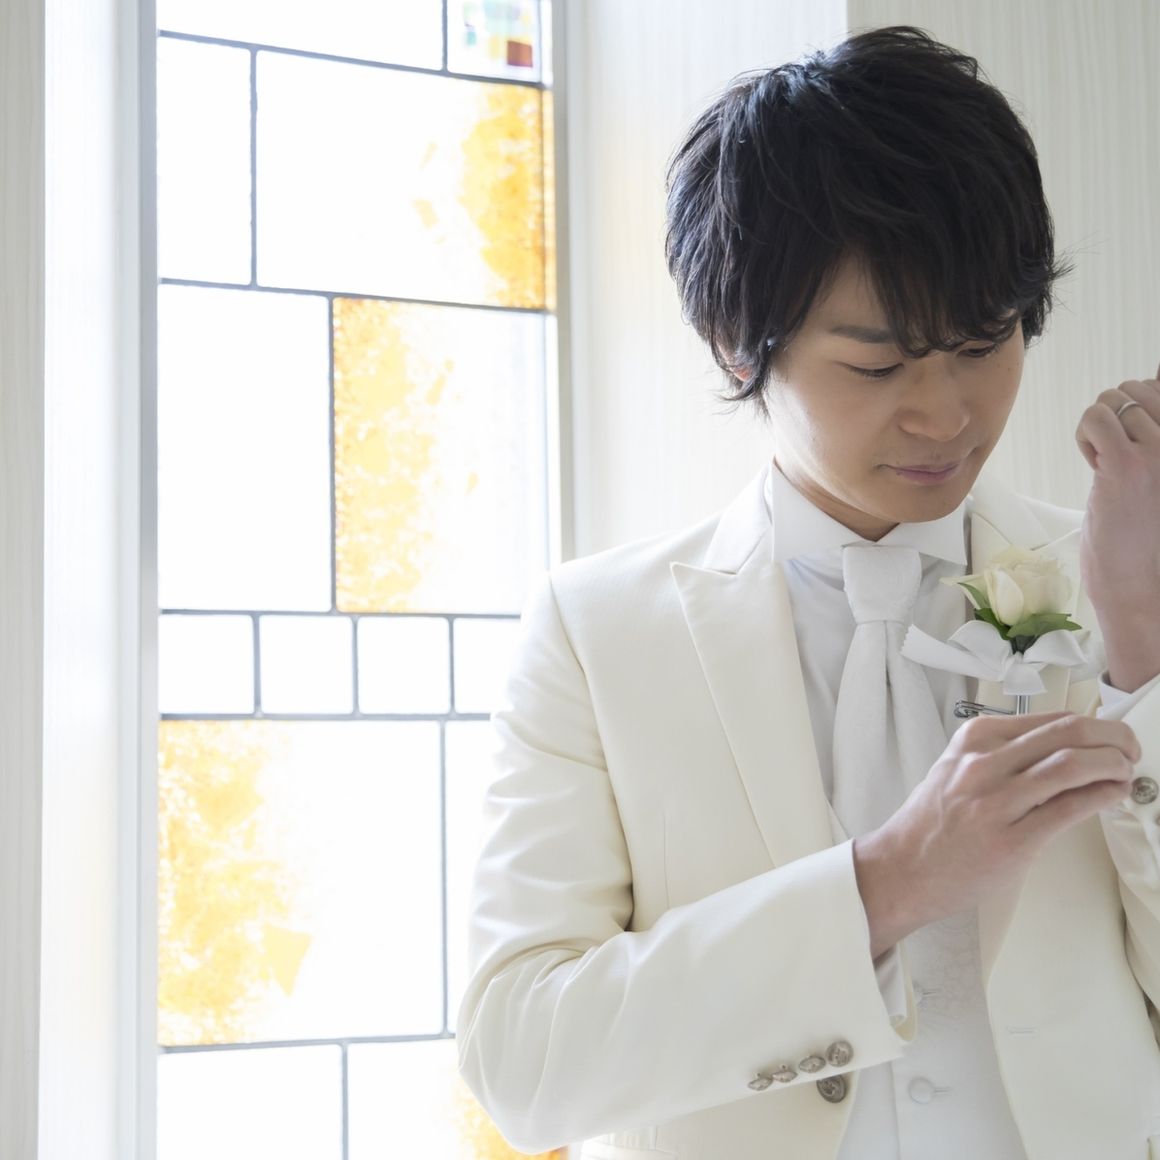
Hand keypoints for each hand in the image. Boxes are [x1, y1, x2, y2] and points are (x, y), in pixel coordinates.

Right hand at [853, 710, 1138, 956]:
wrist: (902, 868)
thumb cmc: (932, 823)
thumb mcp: (958, 769)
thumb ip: (1003, 755)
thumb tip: (1065, 750)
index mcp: (974, 739)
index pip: (1051, 719)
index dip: (1094, 726)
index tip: (1111, 738)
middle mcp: (984, 763)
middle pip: (1069, 733)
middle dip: (1114, 737)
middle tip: (1130, 750)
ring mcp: (996, 801)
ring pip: (1073, 764)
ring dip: (1114, 765)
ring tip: (1125, 773)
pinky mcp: (1011, 840)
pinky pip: (1069, 809)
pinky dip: (1102, 796)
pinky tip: (1112, 795)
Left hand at [1075, 363, 1159, 607]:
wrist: (1142, 583)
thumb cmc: (1146, 533)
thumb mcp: (1156, 476)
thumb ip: (1153, 435)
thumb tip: (1148, 383)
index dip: (1137, 406)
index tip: (1133, 444)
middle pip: (1137, 386)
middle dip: (1114, 414)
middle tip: (1115, 454)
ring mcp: (1159, 450)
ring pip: (1113, 399)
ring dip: (1097, 429)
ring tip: (1107, 464)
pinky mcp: (1126, 465)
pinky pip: (1095, 418)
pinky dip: (1085, 436)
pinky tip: (1096, 466)